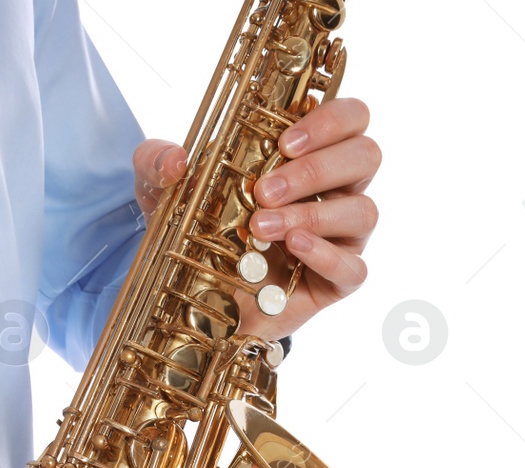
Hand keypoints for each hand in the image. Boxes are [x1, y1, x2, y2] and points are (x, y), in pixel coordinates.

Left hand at [131, 98, 381, 341]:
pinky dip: (325, 255)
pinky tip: (293, 247)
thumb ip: (158, 162)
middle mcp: (338, 189)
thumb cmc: (197, 226)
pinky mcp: (337, 281)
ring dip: (312, 212)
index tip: (284, 141)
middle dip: (316, 169)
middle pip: (366, 156)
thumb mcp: (163, 189)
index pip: (352, 118)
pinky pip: (354, 268)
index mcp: (311, 153)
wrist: (194, 292)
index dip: (329, 120)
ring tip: (261, 226)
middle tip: (263, 190)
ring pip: (362, 211)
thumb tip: (177, 160)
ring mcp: (343, 236)